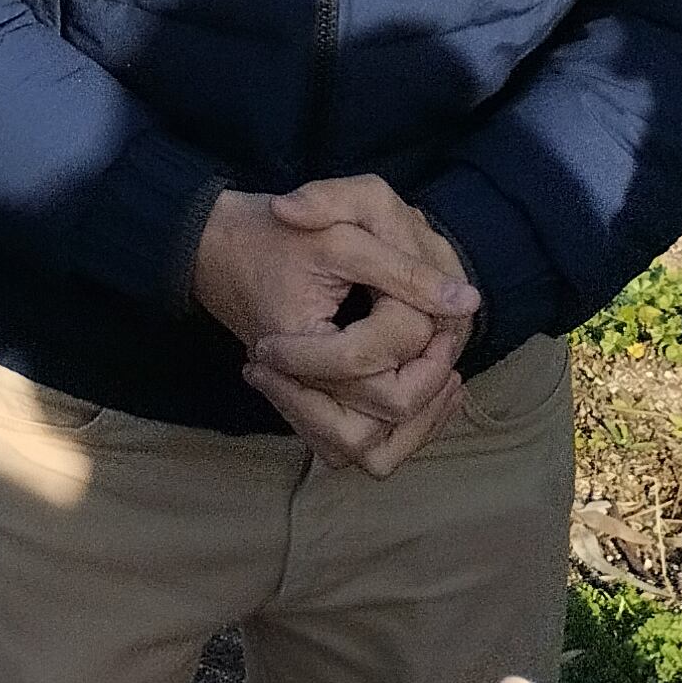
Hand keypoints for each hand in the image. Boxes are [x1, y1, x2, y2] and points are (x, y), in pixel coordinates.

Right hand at [193, 178, 477, 476]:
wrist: (214, 246)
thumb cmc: (273, 233)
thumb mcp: (341, 234)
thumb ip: (403, 269)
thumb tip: (467, 301)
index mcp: (299, 341)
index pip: (378, 356)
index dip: (420, 327)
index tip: (441, 302)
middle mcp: (296, 385)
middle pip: (383, 417)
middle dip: (426, 381)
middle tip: (444, 343)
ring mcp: (298, 402)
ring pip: (368, 450)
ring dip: (416, 422)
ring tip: (442, 377)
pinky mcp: (303, 405)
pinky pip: (352, 445)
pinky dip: (393, 431)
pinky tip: (423, 391)